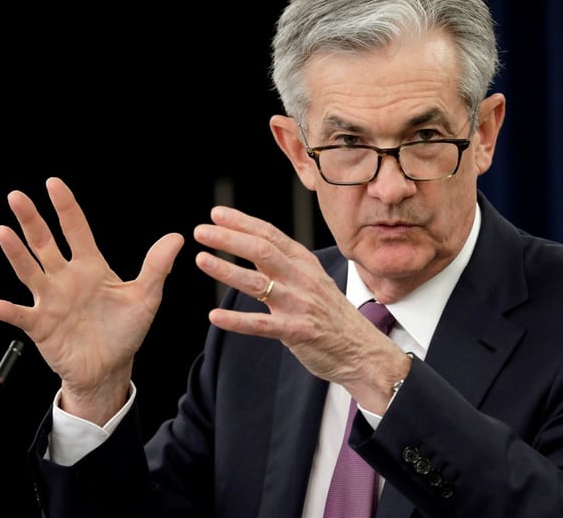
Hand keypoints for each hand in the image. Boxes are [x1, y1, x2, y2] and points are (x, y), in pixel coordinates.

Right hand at [0, 177, 183, 422]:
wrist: (110, 367)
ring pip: (29, 272)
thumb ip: (157, 267)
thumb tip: (176, 237)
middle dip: (32, 220)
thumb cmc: (126, 330)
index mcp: (91, 267)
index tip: (53, 184)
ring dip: (16, 254)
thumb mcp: (146, 297)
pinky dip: (9, 311)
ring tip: (3, 233)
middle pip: (45, 243)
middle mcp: (66, 279)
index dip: (66, 207)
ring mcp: (51, 301)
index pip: (76, 230)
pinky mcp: (41, 326)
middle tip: (17, 196)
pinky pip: (22, 316)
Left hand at [193, 205, 409, 412]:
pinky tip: (214, 316)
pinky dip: (237, 321)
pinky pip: (262, 324)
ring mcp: (300, 304)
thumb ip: (284, 263)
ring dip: (227, 271)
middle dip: (229, 239)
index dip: (242, 222)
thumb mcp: (312, 279)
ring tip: (201, 260)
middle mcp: (302, 278)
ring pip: (259, 283)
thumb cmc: (332, 314)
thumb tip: (251, 242)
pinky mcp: (298, 331)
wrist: (361, 349)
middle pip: (262, 251)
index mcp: (304, 263)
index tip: (216, 213)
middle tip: (201, 231)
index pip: (270, 234)